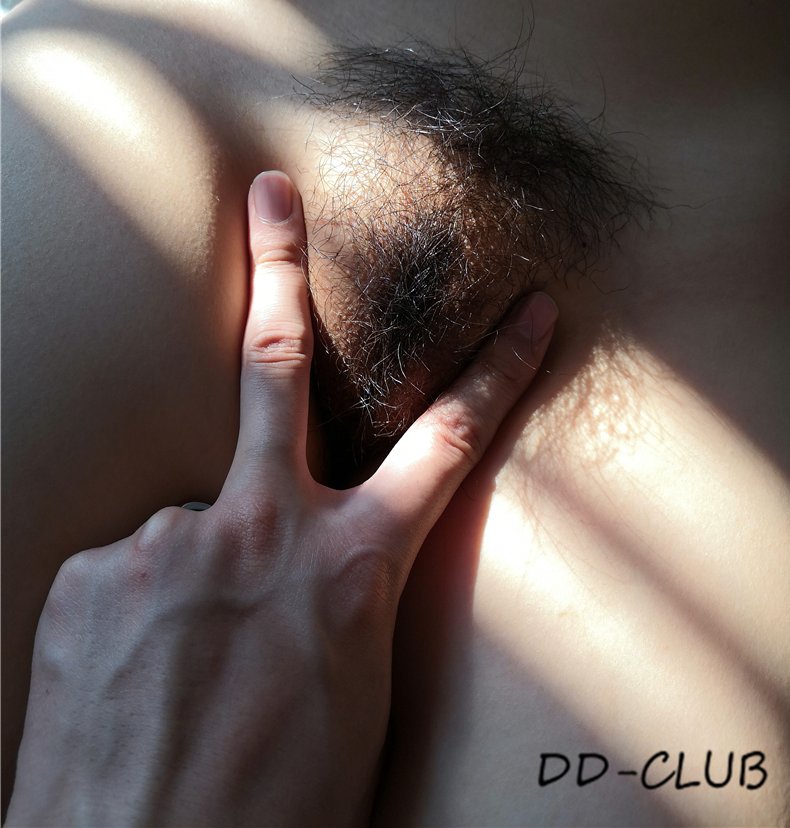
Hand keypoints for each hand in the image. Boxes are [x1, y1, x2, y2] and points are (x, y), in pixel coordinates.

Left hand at [6, 172, 556, 827]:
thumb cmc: (270, 808)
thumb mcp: (349, 696)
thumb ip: (334, 601)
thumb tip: (296, 566)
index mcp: (349, 570)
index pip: (445, 445)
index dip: (495, 373)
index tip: (529, 311)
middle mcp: (259, 531)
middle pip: (279, 365)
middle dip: (283, 268)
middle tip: (270, 191)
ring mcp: (168, 542)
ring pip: (195, 528)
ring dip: (197, 581)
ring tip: (182, 673)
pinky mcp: (92, 573)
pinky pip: (130, 576)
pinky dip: (142, 617)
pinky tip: (132, 685)